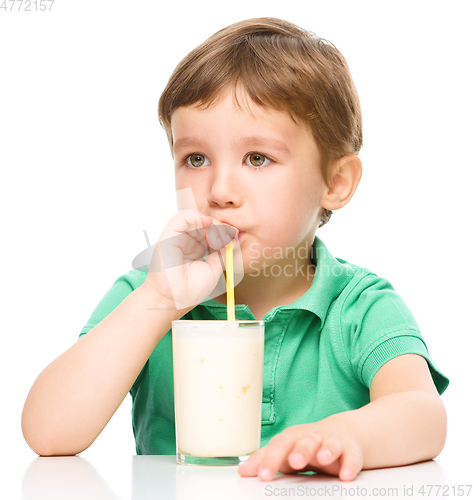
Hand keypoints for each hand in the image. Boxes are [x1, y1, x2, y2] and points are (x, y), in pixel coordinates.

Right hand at [142, 210, 236, 311]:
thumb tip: (233, 240)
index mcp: (196, 251)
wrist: (173, 300)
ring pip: (196, 219)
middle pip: (205, 225)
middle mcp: (186, 242)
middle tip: (230, 236)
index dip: (224, 232)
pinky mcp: (169, 235)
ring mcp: (177, 238)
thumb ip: (223, 254)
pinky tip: (208, 224)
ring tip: (219, 237)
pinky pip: (183, 217)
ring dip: (212, 224)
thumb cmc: (190, 290)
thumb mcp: (214, 270)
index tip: (235, 237)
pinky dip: (198, 216)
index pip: (211, 233)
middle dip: (221, 228)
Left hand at [238, 420, 363, 481]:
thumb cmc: (308, 444)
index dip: (271, 460)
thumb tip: (242, 472)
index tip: (263, 476)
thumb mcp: (287, 449)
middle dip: (300, 451)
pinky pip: (352, 457)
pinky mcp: (351, 451)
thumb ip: (266, 459)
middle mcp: (312, 438)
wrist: (343, 432)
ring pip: (329, 444)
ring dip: (326, 450)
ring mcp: (332, 443)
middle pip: (305, 441)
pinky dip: (350, 465)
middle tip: (294, 462)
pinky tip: (346, 475)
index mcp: (293, 438)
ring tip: (322, 459)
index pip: (280, 445)